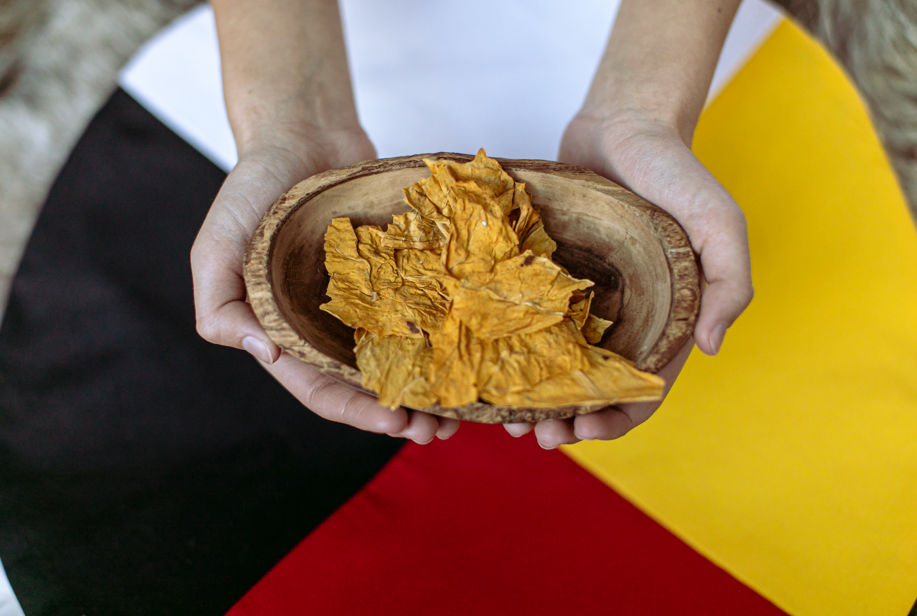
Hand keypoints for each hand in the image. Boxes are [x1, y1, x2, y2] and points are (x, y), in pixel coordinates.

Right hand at [191, 127, 459, 443]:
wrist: (300, 131)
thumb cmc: (251, 186)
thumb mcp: (215, 245)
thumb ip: (220, 303)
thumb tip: (264, 351)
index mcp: (288, 332)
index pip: (321, 388)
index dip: (356, 411)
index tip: (396, 421)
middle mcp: (330, 325)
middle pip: (370, 384)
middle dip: (403, 412)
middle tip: (440, 427)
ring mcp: (368, 300)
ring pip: (404, 356)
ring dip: (431, 386)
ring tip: (464, 406)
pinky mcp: (398, 272)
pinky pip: (424, 310)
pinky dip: (445, 334)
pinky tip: (472, 349)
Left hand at [505, 110, 752, 447]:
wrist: (622, 123)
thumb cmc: (676, 170)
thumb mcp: (719, 221)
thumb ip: (729, 282)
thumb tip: (711, 347)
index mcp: (664, 321)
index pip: (645, 389)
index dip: (618, 418)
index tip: (584, 429)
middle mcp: (621, 319)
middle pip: (593, 389)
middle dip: (567, 421)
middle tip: (536, 437)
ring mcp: (581, 301)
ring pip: (555, 366)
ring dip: (534, 399)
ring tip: (505, 418)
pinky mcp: (547, 279)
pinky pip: (527, 323)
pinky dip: (510, 350)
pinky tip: (485, 364)